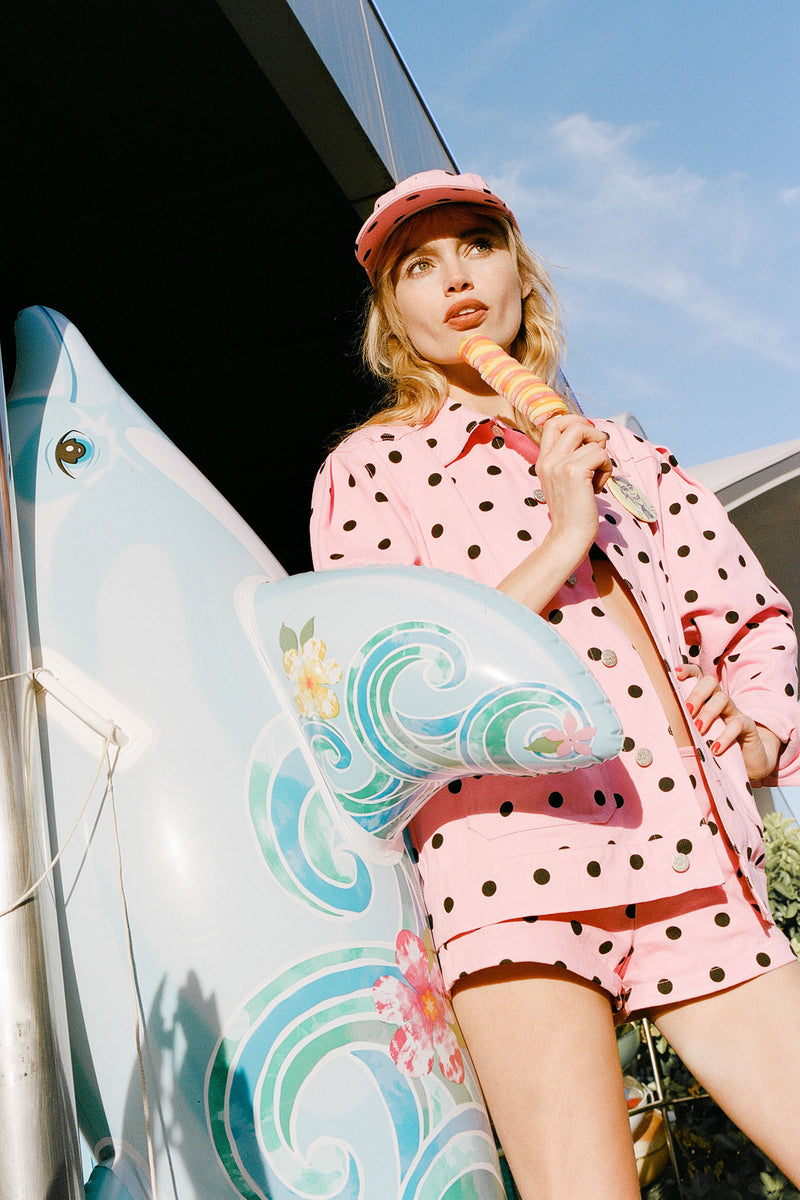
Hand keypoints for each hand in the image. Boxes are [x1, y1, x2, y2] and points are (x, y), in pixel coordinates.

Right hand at [497, 416, 611, 612]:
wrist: (568, 537)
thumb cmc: (572, 511)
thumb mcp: (564, 480)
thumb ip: (570, 458)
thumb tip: (592, 437)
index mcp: (543, 460)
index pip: (554, 422)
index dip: (576, 423)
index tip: (587, 441)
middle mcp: (548, 459)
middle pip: (573, 423)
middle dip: (593, 433)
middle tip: (597, 454)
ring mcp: (559, 464)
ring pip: (592, 438)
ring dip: (602, 455)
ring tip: (597, 475)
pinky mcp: (574, 472)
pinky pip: (601, 455)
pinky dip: (607, 469)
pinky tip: (598, 487)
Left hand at [675, 663, 781, 785]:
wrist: (748, 762)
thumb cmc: (715, 745)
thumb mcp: (698, 735)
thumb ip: (683, 728)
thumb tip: (658, 730)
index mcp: (706, 699)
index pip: (698, 676)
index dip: (688, 671)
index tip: (675, 673)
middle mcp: (721, 701)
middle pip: (711, 682)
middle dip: (697, 694)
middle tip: (687, 711)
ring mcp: (735, 712)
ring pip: (723, 699)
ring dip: (708, 713)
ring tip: (698, 730)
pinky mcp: (748, 727)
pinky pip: (738, 724)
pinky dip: (725, 736)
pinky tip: (714, 748)